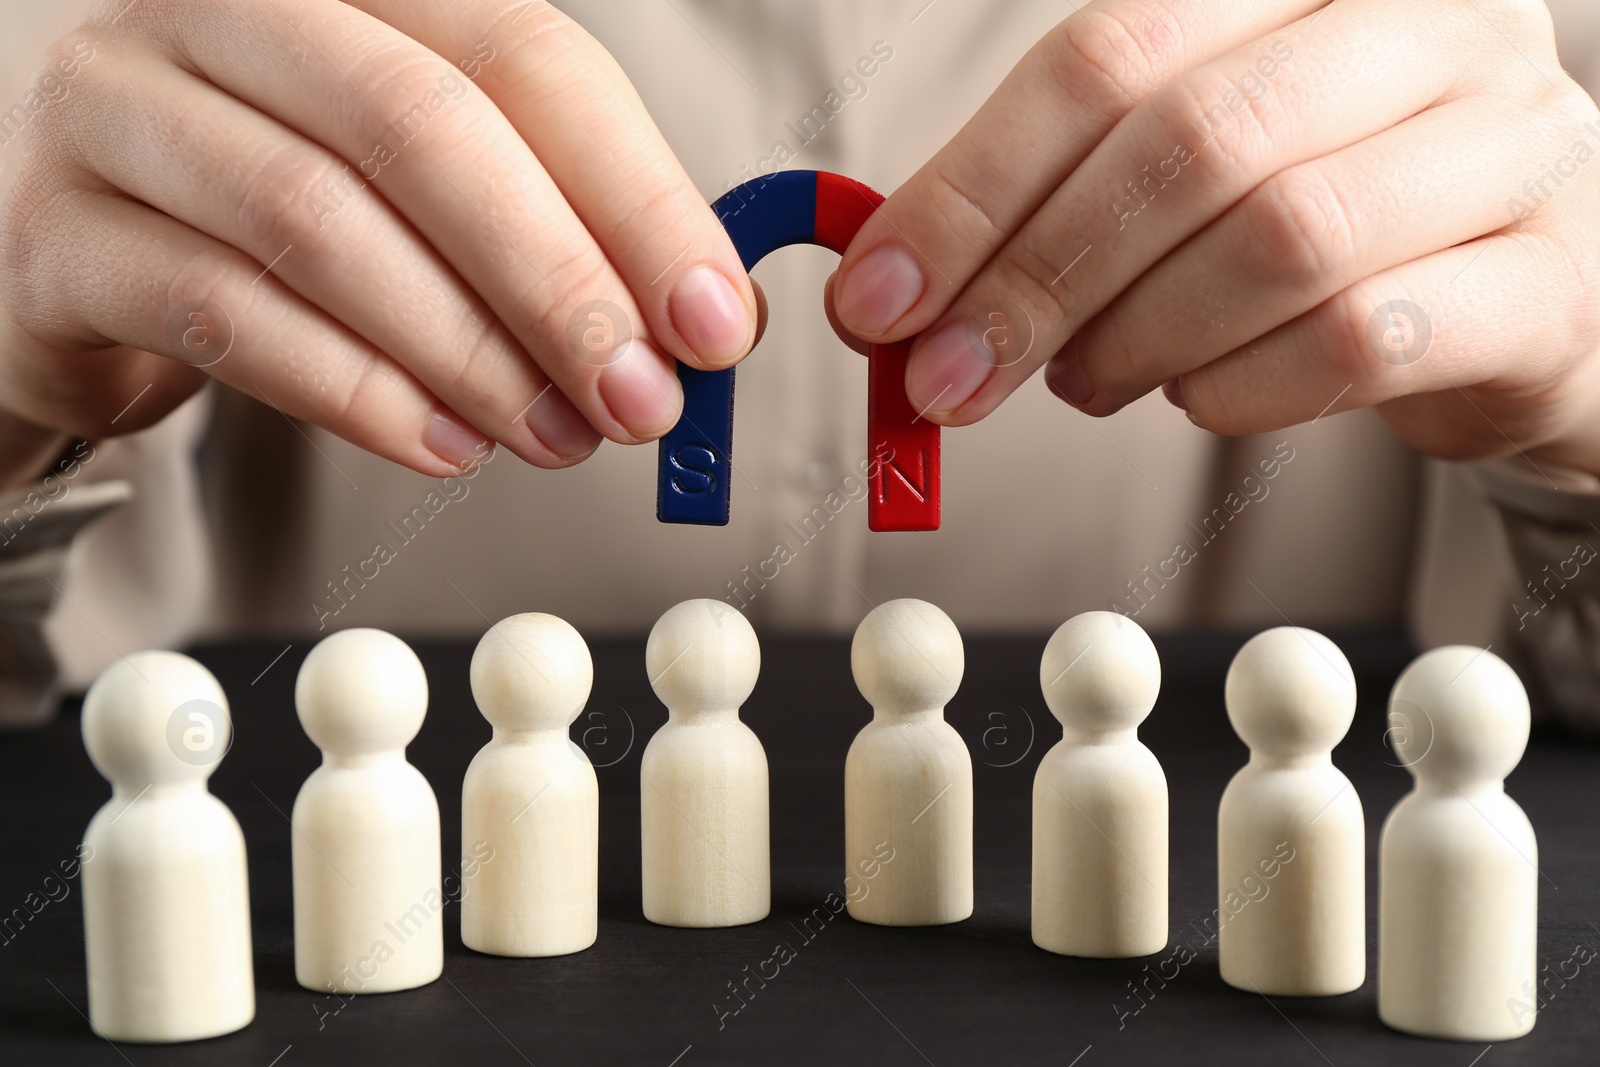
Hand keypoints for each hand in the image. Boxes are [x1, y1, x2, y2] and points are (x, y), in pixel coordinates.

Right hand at [0, 0, 757, 481]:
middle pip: (421, 125)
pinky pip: (225, 313)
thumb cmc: (298, 226)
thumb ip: (564, 231)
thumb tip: (706, 319)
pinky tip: (444, 445)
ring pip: (318, 220)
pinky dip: (356, 393)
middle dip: (555, 281)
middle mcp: (227, 10)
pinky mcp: (61, 237)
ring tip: (553, 436)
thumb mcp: (440, 199)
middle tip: (639, 398)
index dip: (638, 199)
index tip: (714, 323)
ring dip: (466, 350)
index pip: (526, 57)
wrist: (109, 271)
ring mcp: (121, 108)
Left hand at [830, 0, 1599, 474]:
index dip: (972, 187)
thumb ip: (1054, 202)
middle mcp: (1433, 30)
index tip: (878, 301)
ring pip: (1279, 238)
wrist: (1522, 306)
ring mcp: (1514, 147)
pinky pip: (1360, 339)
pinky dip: (1241, 390)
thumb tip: (888, 295)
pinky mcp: (1547, 285)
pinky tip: (1198, 400)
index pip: (1107, 53)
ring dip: (1136, 338)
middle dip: (1038, 278)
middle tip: (953, 376)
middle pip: (1188, 140)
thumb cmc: (1329, 230)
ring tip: (1086, 381)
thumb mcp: (1187, 180)